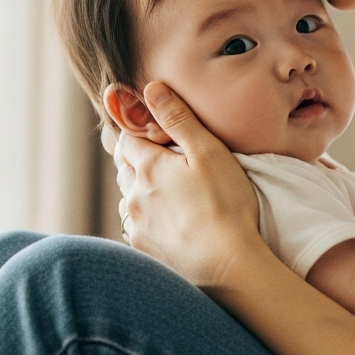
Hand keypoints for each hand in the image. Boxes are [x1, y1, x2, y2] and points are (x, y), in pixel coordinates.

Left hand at [114, 81, 262, 287]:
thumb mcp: (208, 151)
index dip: (139, 133)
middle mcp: (133, 196)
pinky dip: (146, 219)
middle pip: (124, 168)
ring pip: (128, 199)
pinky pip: (135, 226)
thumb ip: (178, 118)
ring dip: (141, 192)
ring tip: (168, 193)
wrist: (229, 266)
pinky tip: (168, 222)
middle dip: (139, 160)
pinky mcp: (144, 250)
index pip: (127, 140)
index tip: (154, 133)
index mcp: (147, 167)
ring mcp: (136, 226)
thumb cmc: (226, 205)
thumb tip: (151, 88)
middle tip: (164, 160)